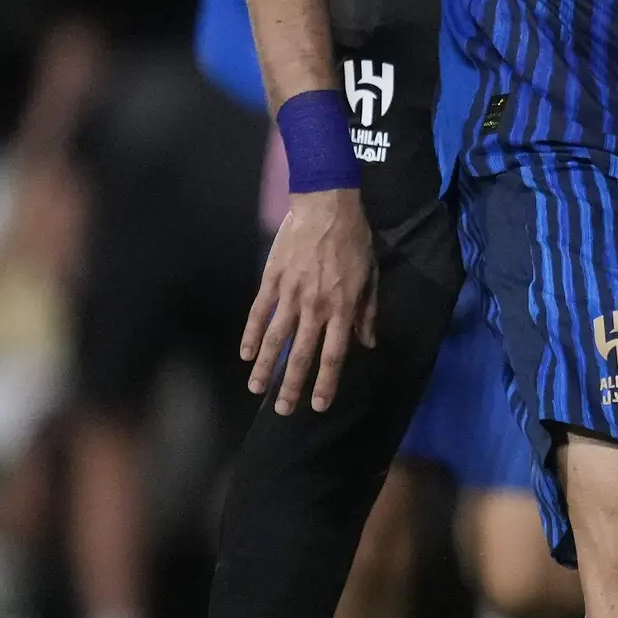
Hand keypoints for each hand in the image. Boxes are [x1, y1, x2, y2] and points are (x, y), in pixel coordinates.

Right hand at [242, 188, 375, 415]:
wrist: (326, 208)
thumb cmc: (354, 241)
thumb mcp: (371, 277)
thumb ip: (367, 312)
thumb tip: (367, 343)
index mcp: (342, 308)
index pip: (334, 354)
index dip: (326, 382)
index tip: (318, 404)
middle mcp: (315, 307)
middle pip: (301, 355)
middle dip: (291, 385)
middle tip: (283, 410)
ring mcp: (290, 295)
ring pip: (275, 339)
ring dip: (265, 367)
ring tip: (256, 389)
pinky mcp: (271, 281)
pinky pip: (258, 313)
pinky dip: (251, 335)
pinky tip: (245, 354)